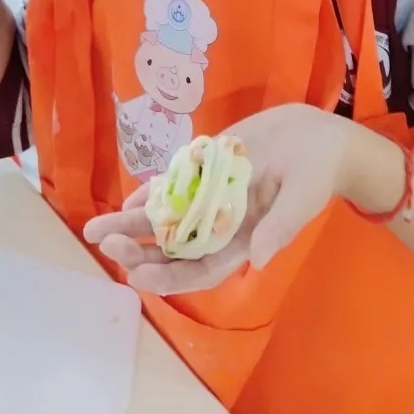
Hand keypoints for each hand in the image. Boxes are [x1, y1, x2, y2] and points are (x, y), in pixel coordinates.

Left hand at [84, 105, 391, 295]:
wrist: (318, 135)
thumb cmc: (316, 172)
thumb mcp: (303, 198)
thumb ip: (280, 227)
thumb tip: (258, 260)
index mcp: (243, 241)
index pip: (199, 270)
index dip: (169, 277)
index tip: (137, 275)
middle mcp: (219, 224)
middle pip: (172, 247)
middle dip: (137, 249)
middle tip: (105, 242)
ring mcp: (209, 196)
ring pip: (165, 217)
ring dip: (132, 224)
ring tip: (95, 228)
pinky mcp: (207, 168)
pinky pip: (173, 185)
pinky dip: (150, 194)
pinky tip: (127, 198)